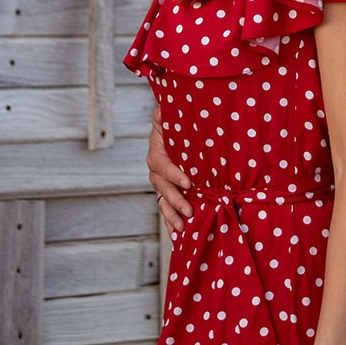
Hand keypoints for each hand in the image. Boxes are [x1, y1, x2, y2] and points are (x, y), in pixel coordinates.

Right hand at [147, 117, 192, 236]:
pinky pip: (166, 210)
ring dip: (171, 215)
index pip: (163, 165)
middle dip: (175, 200)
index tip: (189, 182)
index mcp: (157, 151)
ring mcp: (160, 184)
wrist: (178, 134)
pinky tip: (177, 235)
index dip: (174, 174)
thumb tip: (162, 109)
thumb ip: (165, 115)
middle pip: (162, 187)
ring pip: (162, 201)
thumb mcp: (171, 117)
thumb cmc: (177, 125)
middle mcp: (156, 170)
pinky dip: (170, 222)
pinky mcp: (167, 194)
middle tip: (189, 211)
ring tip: (182, 227)